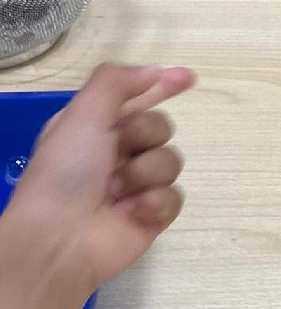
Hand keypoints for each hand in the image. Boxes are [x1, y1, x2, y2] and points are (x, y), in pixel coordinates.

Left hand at [0, 63, 194, 308]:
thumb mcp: (82, 115)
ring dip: (146, 173)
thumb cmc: (66, 173)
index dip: (161, 85)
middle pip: (161, 127)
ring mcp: (138, 184)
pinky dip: (155, 203)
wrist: (63, 237)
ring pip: (171, 161)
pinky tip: (133, 213)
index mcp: (95, 125)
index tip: (189, 78)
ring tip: (119, 192)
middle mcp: (118, 151)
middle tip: (118, 154)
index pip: (135, 97)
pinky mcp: (154, 213)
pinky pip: (176, 196)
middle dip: (145, 136)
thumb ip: (117, 84)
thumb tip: (156, 70)